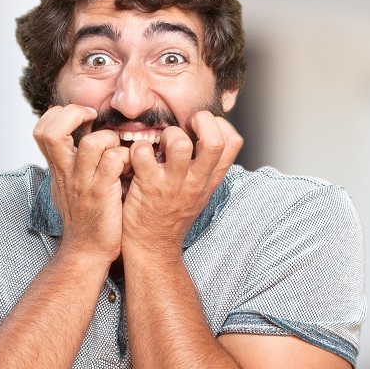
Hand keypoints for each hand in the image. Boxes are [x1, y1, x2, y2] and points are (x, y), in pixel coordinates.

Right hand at [33, 105, 128, 263]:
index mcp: (58, 169)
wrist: (87, 251)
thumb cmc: (85, 219)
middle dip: (74, 114)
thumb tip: (80, 139)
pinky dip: (126, 157)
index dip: (60, 115)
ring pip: (91, 143)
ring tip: (118, 148)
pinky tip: (130, 166)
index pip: (42, 130)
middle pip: (52, 132)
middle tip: (94, 118)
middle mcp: (66, 173)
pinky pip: (114, 161)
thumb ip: (71, 164)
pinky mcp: (103, 194)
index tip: (83, 117)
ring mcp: (83, 183)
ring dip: (109, 138)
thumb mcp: (69, 187)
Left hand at [121, 111, 242, 258]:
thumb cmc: (173, 215)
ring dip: (165, 134)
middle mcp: (196, 180)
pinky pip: (142, 152)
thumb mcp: (200, 192)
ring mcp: (173, 183)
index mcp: (211, 179)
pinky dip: (136, 148)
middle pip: (214, 141)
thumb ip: (204, 166)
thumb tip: (203, 134)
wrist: (153, 247)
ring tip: (159, 145)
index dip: (219, 124)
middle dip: (200, 120)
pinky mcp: (148, 186)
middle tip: (185, 126)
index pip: (234, 142)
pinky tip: (136, 158)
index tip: (202, 127)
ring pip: (178, 142)